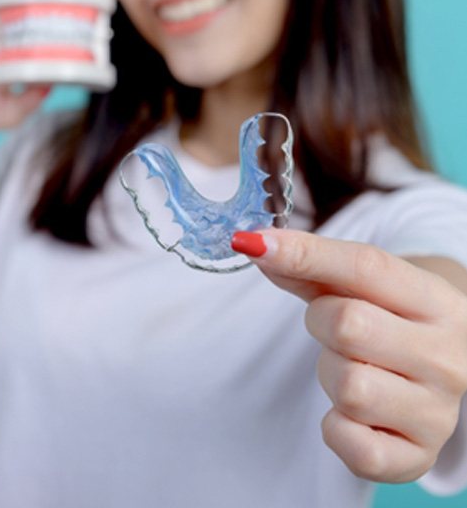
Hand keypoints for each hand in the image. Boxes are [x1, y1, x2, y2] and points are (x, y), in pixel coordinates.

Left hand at [232, 229, 466, 482]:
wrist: (432, 377)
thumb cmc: (386, 322)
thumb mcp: (360, 287)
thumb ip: (310, 266)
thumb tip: (255, 244)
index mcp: (438, 302)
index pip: (367, 267)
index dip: (305, 254)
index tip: (254, 245)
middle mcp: (448, 357)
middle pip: (348, 326)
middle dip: (321, 323)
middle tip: (334, 331)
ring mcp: (438, 412)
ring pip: (349, 387)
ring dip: (330, 376)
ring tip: (352, 371)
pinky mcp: (415, 456)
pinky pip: (347, 439)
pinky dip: (335, 426)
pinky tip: (354, 413)